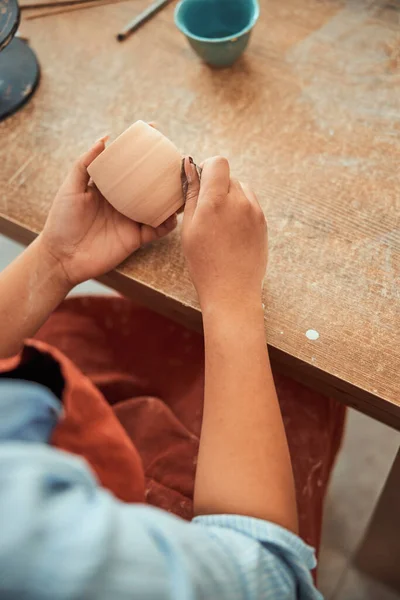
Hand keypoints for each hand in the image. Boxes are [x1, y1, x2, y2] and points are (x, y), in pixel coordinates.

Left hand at [40, 139, 176, 286]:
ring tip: (184, 188)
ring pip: (158, 206)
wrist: (62, 257)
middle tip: (179, 160)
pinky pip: (157, 230)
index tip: (155, 131)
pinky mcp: (135, 239)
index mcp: (109, 187)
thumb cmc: (62, 221)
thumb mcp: (71, 188)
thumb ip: (85, 163)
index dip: (141, 149)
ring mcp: (131, 220)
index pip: (129, 164)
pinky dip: (167, 224)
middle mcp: (123, 201)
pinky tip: (173, 216)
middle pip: (149, 184)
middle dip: (165, 172)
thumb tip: (105, 139)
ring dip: (172, 198)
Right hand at [182, 156, 266, 311]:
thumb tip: (190, 166)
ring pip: (241, 189)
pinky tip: (231, 232)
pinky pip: (250, 204)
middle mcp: (239, 202)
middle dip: (217, 186)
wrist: (232, 290)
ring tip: (220, 224)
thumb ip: (192, 194)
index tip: (200, 184)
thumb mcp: (189, 228)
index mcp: (216, 201)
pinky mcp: (263, 222)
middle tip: (206, 211)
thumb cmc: (204, 262)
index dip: (207, 169)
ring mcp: (255, 212)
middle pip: (229, 176)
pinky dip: (240, 210)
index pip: (218, 163)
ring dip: (230, 197)